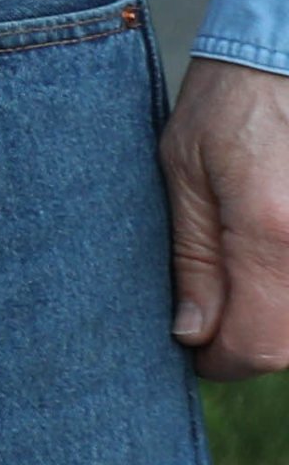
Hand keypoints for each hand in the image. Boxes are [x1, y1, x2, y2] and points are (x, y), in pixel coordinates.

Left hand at [170, 56, 288, 373]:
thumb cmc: (231, 103)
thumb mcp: (184, 170)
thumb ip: (194, 259)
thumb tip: (192, 333)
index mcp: (271, 232)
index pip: (258, 345)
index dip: (222, 362)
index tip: (196, 351)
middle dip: (251, 339)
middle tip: (215, 310)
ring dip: (280, 315)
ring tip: (247, 272)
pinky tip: (273, 250)